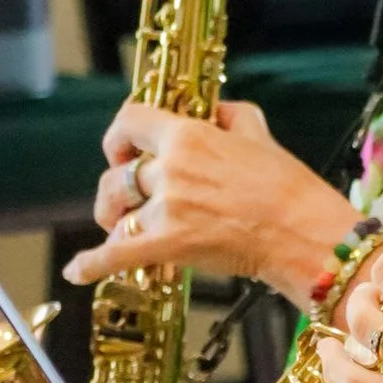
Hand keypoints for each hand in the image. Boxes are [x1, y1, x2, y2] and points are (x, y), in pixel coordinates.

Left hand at [64, 101, 356, 299]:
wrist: (305, 234)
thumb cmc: (290, 188)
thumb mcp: (260, 134)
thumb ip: (229, 115)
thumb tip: (213, 111)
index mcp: (187, 136)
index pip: (130, 120)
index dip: (120, 134)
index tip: (123, 147)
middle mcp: (170, 169)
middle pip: (119, 173)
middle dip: (120, 187)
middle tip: (129, 198)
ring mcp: (167, 209)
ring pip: (117, 210)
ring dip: (113, 218)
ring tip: (119, 225)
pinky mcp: (170, 246)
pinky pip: (117, 255)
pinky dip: (93, 264)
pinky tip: (77, 271)